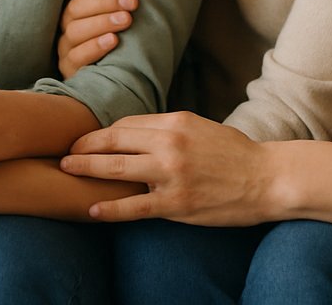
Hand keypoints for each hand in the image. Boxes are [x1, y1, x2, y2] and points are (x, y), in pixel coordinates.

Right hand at [56, 0, 137, 78]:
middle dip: (105, 2)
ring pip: (74, 30)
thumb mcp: (118, 18)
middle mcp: (65, 26)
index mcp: (74, 8)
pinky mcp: (68, 68)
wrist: (115, 80)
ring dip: (102, 22)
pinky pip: (76, 56)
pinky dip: (95, 46)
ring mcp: (64, 48)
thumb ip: (118, 3)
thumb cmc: (120, 41)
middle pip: (75, 8)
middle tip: (131, 3)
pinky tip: (113, 40)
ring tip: (126, 20)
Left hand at [59, 112, 270, 225]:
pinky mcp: (176, 203)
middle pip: (114, 140)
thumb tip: (135, 133)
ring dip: (86, 168)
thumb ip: (168, 130)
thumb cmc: (233, 153)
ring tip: (66, 169)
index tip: (87, 139)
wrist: (267, 178)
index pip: (126, 124)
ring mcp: (171, 174)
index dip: (102, 132)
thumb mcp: (199, 128)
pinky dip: (109, 208)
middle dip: (84, 145)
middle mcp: (170, 144)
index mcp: (175, 122)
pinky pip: (134, 206)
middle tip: (64, 151)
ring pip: (116, 168)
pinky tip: (92, 209)